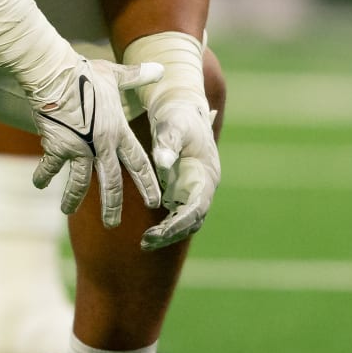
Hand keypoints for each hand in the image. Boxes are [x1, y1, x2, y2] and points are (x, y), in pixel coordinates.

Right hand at [30, 58, 163, 226]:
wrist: (56, 75)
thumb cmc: (85, 73)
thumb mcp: (115, 75)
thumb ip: (137, 77)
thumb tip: (160, 68)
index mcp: (118, 131)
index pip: (138, 162)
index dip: (148, 183)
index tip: (155, 201)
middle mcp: (102, 143)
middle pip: (111, 182)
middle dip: (112, 206)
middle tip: (112, 224)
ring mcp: (80, 148)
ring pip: (79, 183)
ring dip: (72, 199)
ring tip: (67, 212)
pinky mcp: (58, 146)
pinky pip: (50, 168)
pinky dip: (43, 177)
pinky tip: (39, 184)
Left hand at [141, 101, 220, 249]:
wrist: (181, 110)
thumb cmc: (179, 116)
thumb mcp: (174, 125)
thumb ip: (168, 142)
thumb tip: (163, 162)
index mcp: (207, 174)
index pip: (198, 206)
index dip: (181, 221)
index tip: (162, 233)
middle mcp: (203, 186)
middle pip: (193, 220)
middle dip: (172, 233)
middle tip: (146, 242)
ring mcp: (193, 190)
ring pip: (185, 222)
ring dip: (168, 234)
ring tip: (144, 243)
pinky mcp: (182, 190)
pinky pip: (176, 216)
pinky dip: (165, 227)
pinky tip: (147, 234)